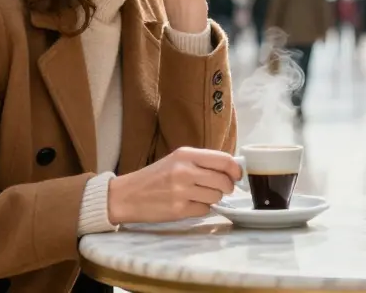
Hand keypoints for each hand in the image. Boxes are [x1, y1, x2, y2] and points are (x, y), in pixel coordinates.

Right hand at [107, 146, 241, 224]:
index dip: (235, 169)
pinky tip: (189, 205)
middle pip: (224, 181)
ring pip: (216, 197)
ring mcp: (181, 191)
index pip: (223, 160)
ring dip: (212, 199)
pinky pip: (204, 210)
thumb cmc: (155, 177)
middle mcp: (185, 171)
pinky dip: (201, 209)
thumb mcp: (176, 160)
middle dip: (226, 187)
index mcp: (186, 155)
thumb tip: (232, 169)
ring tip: (198, 195)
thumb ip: (202, 162)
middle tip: (220, 189)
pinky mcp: (178, 210)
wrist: (127, 195)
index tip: (237, 175)